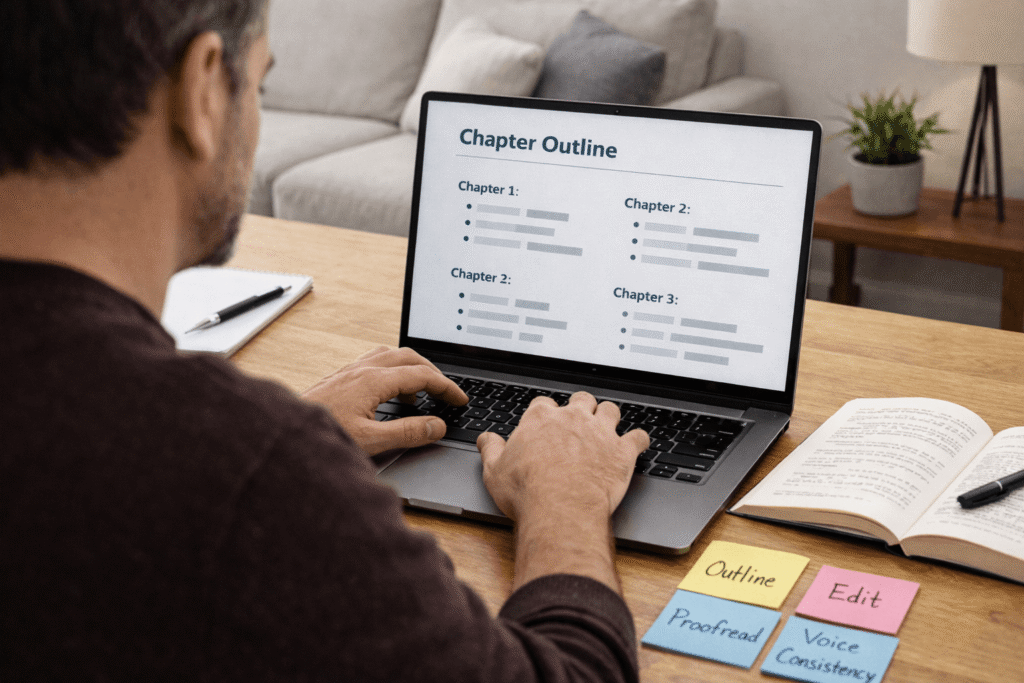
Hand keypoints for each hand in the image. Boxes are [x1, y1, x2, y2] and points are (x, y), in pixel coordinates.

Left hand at [302, 346, 467, 454]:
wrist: (283, 434)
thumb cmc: (321, 437)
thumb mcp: (371, 441)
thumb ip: (408, 433)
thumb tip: (436, 426)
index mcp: (372, 381)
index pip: (421, 376)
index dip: (446, 387)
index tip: (460, 399)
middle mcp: (360, 370)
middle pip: (408, 357)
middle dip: (432, 372)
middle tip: (446, 392)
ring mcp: (348, 372)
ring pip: (390, 356)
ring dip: (411, 369)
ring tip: (420, 394)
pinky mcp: (339, 379)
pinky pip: (374, 364)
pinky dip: (392, 373)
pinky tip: (389, 395)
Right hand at [477, 392, 648, 591]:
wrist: (560, 510)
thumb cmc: (527, 492)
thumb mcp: (495, 471)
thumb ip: (491, 450)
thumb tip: (486, 439)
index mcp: (541, 420)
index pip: (544, 404)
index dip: (546, 413)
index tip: (546, 423)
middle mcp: (573, 419)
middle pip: (581, 399)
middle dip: (581, 408)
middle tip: (579, 421)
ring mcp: (600, 433)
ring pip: (611, 410)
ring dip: (609, 417)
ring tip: (607, 427)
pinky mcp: (622, 451)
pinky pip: (638, 437)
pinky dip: (639, 440)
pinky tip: (637, 444)